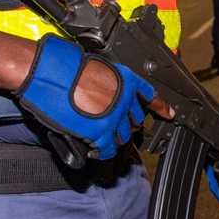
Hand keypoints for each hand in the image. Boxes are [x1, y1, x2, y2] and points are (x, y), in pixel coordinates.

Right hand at [17, 35, 171, 159]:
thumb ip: (110, 84)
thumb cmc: (65, 67)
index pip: (150, 96)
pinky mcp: (101, 132)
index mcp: (126, 79)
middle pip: (135, 120)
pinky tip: (95, 149)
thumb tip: (109, 94)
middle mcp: (125, 99)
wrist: (49, 74)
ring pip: (123, 136)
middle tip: (112, 127)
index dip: (161, 107)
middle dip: (126, 124)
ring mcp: (115, 117)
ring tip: (99, 136)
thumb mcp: (98, 68)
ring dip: (113, 138)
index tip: (169, 114)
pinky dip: (103, 151)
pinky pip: (108, 149)